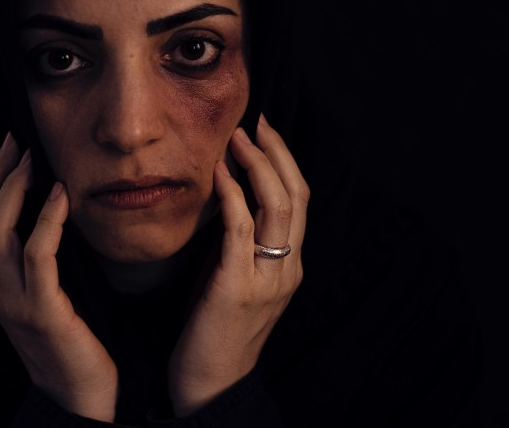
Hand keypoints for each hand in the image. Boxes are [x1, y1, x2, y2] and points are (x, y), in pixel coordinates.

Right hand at [0, 133, 117, 421]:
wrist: (83, 403)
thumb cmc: (78, 348)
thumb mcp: (53, 300)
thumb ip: (45, 265)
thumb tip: (56, 216)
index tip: (9, 148)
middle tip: (16, 140)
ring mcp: (14, 303)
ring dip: (13, 189)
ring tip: (33, 158)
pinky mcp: (41, 313)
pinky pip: (37, 258)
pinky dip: (46, 220)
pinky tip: (60, 195)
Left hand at [167, 114, 308, 416]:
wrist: (209, 385)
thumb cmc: (214, 331)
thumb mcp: (234, 278)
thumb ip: (238, 242)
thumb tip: (226, 194)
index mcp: (290, 266)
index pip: (298, 200)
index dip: (285, 161)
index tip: (264, 130)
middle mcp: (287, 268)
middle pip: (296, 195)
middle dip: (277, 152)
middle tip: (256, 122)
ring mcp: (267, 279)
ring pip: (277, 206)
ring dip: (257, 165)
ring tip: (237, 138)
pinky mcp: (237, 287)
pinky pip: (241, 230)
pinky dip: (233, 194)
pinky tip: (218, 172)